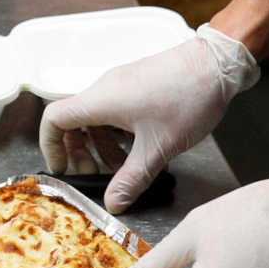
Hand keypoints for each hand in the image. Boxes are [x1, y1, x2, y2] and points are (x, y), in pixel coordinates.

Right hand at [40, 26, 257, 211]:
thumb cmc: (187, 98)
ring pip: (97, 118)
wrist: (217, 64)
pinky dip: (119, 134)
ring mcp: (123, 84)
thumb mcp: (158, 148)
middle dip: (79, 153)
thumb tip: (113, 203)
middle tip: (95, 176)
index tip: (62, 169)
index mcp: (101, 100)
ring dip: (103, 147)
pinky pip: (115, 111)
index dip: (51, 147)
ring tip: (123, 170)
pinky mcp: (139, 84)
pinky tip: (142, 151)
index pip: (53, 119)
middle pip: (73, 121)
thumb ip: (131, 179)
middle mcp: (106, 89)